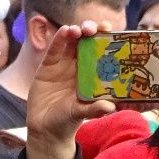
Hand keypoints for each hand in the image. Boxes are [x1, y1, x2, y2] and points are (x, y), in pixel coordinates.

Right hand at [25, 21, 117, 158]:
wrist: (44, 128)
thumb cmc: (67, 121)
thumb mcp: (81, 114)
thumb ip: (94, 109)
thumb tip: (110, 107)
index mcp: (93, 75)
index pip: (102, 53)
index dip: (108, 41)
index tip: (114, 33)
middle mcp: (80, 66)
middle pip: (88, 42)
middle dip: (94, 31)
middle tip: (98, 29)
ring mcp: (63, 64)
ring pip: (72, 41)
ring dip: (77, 31)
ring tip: (81, 30)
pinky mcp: (48, 65)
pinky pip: (55, 49)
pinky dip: (60, 38)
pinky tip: (65, 31)